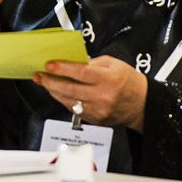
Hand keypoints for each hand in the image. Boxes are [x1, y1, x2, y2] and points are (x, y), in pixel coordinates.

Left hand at [33, 55, 147, 131]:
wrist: (142, 104)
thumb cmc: (128, 82)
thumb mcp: (114, 64)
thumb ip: (93, 63)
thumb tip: (72, 62)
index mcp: (109, 79)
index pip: (81, 73)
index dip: (63, 69)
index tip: (50, 65)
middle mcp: (103, 96)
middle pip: (70, 89)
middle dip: (51, 81)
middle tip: (39, 75)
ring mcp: (98, 110)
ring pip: (69, 101)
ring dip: (53, 91)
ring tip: (44, 82)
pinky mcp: (95, 119)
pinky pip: (74, 109)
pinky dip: (63, 100)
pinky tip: (57, 93)